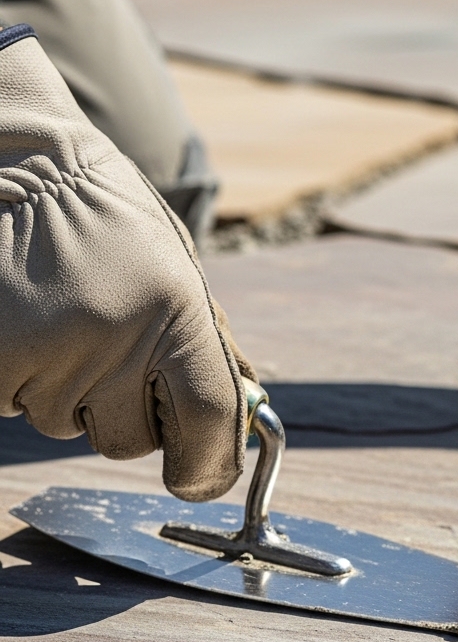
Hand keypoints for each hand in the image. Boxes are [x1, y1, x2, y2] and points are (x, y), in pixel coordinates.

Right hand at [0, 26, 254, 500]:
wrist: (17, 163)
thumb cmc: (113, 223)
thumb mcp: (181, 275)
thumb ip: (216, 351)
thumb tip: (251, 418)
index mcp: (177, 312)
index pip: (209, 420)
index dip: (209, 465)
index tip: (197, 478)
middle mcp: (115, 336)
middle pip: (132, 441)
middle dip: (124, 415)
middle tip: (108, 352)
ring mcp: (45, 350)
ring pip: (66, 424)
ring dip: (67, 391)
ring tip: (60, 319)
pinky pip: (14, 404)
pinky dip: (20, 378)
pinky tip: (26, 322)